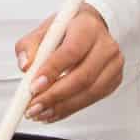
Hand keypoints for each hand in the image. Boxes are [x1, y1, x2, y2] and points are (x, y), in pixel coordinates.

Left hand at [14, 3, 122, 123]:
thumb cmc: (68, 29)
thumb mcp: (44, 30)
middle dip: (54, 95)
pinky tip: (53, 111)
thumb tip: (26, 65)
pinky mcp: (113, 81)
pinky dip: (69, 109)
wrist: (90, 28)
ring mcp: (113, 64)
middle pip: (82, 76)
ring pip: (89, 92)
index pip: (71, 51)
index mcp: (87, 27)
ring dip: (61, 106)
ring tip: (40, 112)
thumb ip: (30, 45)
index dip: (52, 71)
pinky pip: (92, 100)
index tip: (34, 86)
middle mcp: (105, 45)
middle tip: (33, 105)